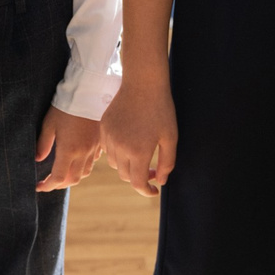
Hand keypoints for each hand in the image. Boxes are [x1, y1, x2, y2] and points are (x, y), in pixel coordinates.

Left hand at [35, 106, 103, 191]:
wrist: (89, 91)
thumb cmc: (65, 106)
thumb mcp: (49, 123)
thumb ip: (43, 144)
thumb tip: (38, 159)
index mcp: (69, 150)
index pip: (58, 178)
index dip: (47, 186)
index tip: (39, 186)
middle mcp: (83, 153)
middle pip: (73, 179)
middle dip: (60, 185)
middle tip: (49, 182)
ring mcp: (94, 148)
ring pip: (85, 173)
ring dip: (72, 177)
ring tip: (62, 173)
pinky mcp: (100, 142)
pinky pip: (93, 161)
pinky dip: (84, 166)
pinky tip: (77, 160)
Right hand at [101, 73, 176, 195]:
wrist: (143, 83)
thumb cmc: (161, 110)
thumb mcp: (171, 138)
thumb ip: (167, 163)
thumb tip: (160, 181)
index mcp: (139, 152)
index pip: (138, 183)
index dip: (146, 191)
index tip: (154, 190)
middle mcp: (121, 148)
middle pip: (125, 175)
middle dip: (138, 177)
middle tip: (153, 170)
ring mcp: (109, 137)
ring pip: (114, 164)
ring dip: (127, 165)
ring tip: (140, 154)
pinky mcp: (103, 128)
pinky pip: (107, 149)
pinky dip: (117, 152)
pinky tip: (129, 141)